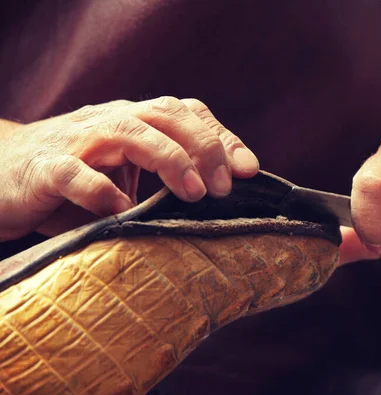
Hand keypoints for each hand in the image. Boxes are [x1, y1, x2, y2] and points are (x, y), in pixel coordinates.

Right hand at [0, 97, 258, 240]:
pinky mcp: (43, 169)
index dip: (222, 136)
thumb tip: (223, 200)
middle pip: (165, 113)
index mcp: (134, 121)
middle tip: (224, 187)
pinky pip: (72, 173)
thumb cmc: (75, 178)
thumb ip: (165, 178)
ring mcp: (76, 142)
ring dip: (167, 159)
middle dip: (203, 146)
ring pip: (127, 132)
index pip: (187, 113)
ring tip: (192, 193)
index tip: (250, 170)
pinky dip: (99, 189)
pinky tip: (121, 209)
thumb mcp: (127, 173)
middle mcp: (109, 122)